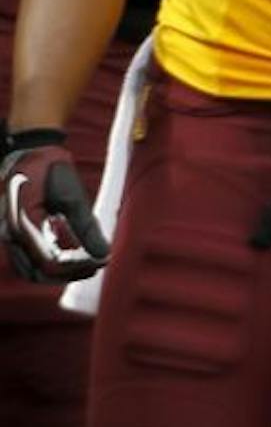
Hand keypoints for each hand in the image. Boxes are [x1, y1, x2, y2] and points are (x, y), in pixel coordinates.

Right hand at [2, 129, 108, 281]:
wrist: (30, 152)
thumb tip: (104, 255)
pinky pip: (27, 258)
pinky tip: (71, 256)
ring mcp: (8, 233)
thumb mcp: (73, 196)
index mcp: (22, 224)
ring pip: (29, 269)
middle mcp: (9, 232)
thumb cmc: (50, 170)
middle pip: (36, 273)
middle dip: (67, 275)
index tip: (101, 261)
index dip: (77, 268)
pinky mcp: (13, 232)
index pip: (49, 262)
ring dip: (56, 273)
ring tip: (85, 265)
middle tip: (95, 267)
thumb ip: (87, 227)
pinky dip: (48, 263)